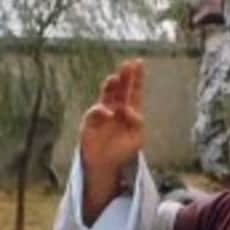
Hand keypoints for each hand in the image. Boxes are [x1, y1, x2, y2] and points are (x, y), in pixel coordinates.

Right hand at [80, 59, 144, 221]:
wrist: (107, 167)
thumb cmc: (124, 151)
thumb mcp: (137, 138)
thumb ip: (136, 123)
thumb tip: (128, 110)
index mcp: (130, 111)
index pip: (134, 91)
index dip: (136, 78)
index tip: (138, 63)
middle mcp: (115, 109)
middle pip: (120, 90)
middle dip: (123, 77)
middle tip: (127, 65)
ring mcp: (102, 115)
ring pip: (105, 97)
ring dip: (109, 87)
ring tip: (114, 78)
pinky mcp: (90, 124)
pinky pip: (94, 113)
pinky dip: (101, 111)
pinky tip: (109, 113)